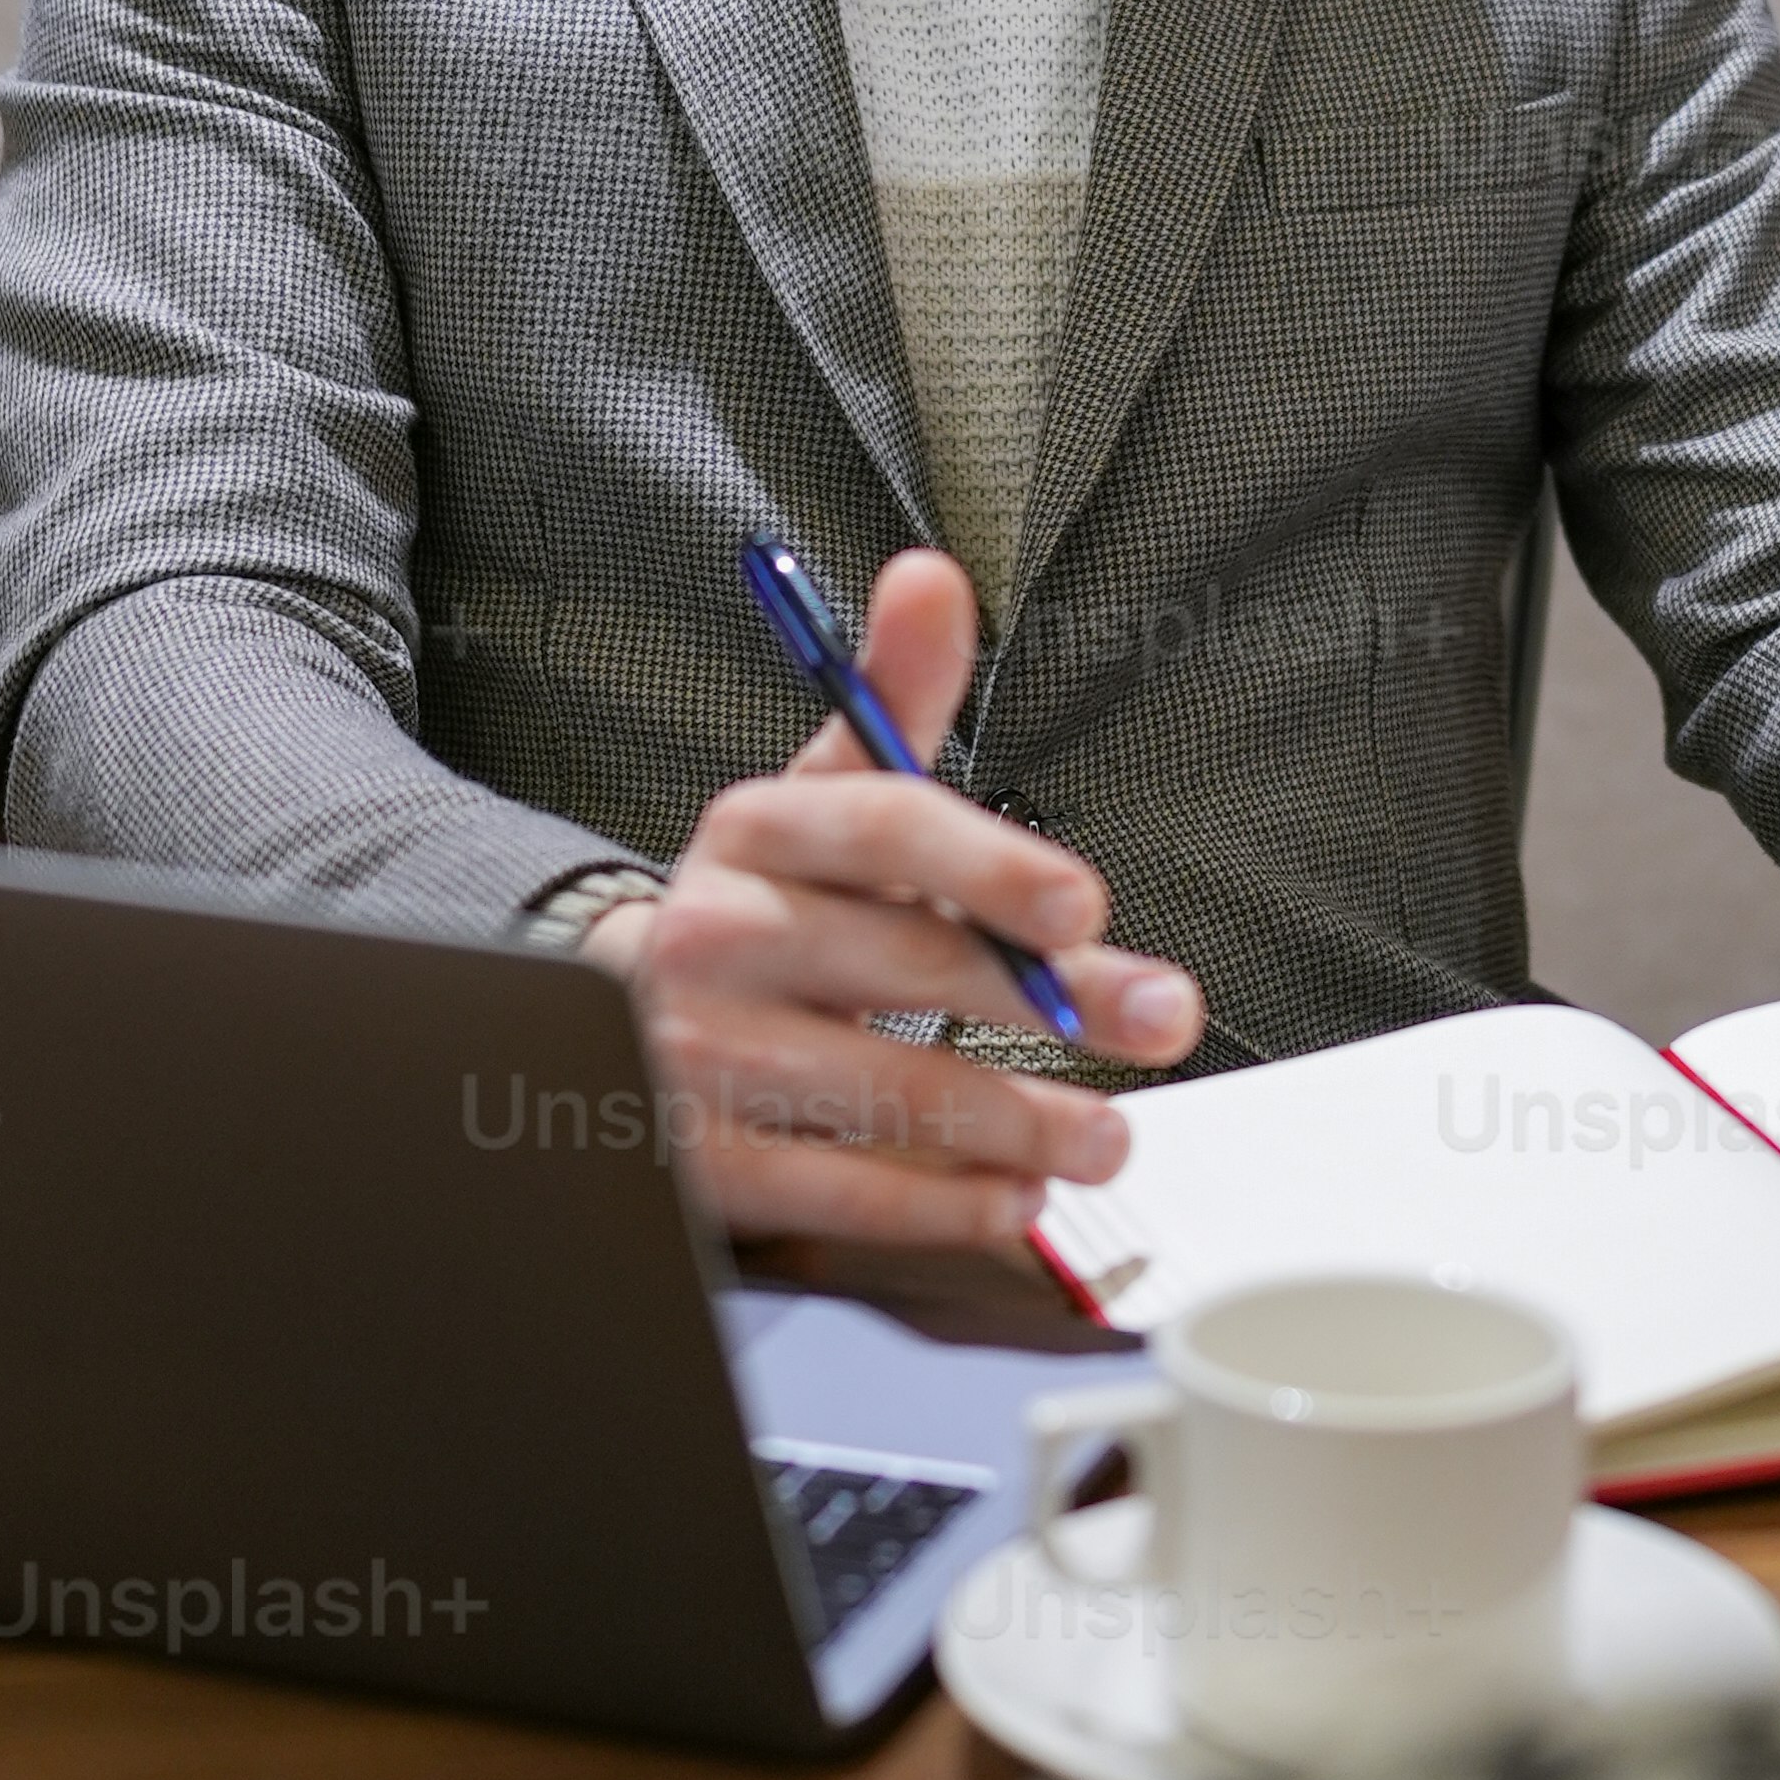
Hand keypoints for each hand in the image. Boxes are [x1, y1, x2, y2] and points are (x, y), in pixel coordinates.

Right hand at [574, 547, 1203, 1265]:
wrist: (620, 1021)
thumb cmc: (767, 907)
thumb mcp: (820, 795)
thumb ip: (893, 700)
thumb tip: (933, 577)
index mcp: (756, 829)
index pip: (880, 824)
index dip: (991, 862)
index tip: (1087, 907)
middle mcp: (714, 935)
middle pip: (908, 962)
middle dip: (1056, 1001)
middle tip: (1158, 1022)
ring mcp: (696, 1054)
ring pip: (888, 1088)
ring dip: (1022, 1119)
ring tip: (1104, 1131)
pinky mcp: (701, 1161)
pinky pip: (842, 1191)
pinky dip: (946, 1202)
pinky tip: (1014, 1195)